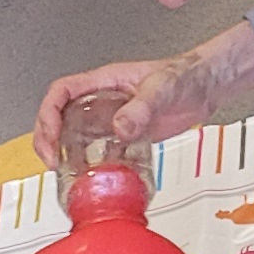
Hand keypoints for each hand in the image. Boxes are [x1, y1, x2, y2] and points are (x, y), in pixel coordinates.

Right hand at [31, 52, 207, 167]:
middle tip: (52, 162)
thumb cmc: (185, 75)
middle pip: (59, 116)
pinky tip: (96, 177)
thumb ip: (142, 106)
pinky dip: (92, 166)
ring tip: (65, 173)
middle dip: (47, 140)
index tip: (52, 136)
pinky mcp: (124, 136)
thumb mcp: (162, 87)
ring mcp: (111, 119)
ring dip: (64, 155)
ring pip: (74, 136)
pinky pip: (99, 151)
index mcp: (103, 82)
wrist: (206, 87)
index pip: (61, 93)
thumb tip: (120, 128)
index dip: (48, 114)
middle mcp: (101, 101)